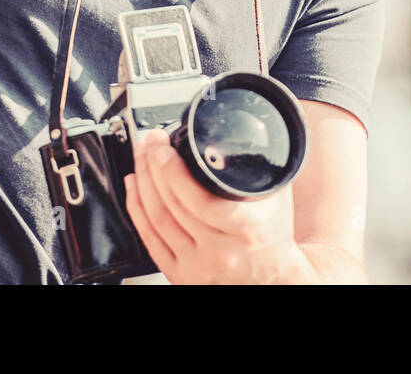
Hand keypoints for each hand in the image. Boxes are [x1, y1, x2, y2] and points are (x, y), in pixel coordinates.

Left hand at [124, 129, 314, 283]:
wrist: (275, 281)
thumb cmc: (274, 237)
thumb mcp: (277, 198)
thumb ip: (261, 166)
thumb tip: (250, 129)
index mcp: (244, 228)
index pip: (199, 199)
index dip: (174, 171)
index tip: (164, 148)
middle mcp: (219, 251)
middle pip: (173, 205)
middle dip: (154, 167)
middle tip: (151, 142)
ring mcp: (197, 266)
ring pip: (158, 219)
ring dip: (143, 183)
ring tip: (141, 157)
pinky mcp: (181, 276)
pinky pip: (150, 240)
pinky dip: (137, 210)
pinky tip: (134, 187)